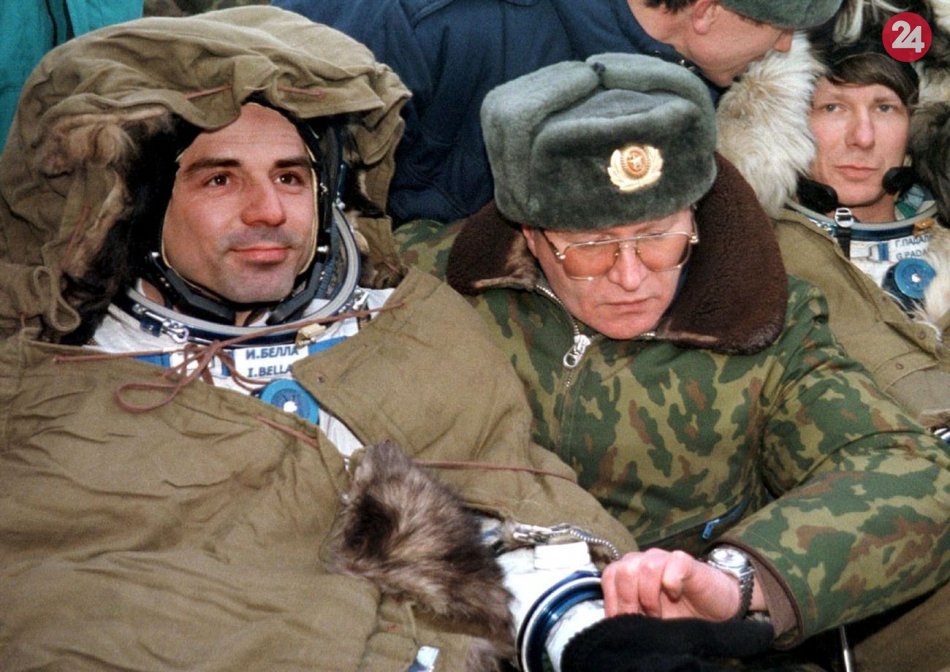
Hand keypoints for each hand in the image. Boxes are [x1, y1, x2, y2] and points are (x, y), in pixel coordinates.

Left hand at [601, 548, 743, 620]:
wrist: (716, 609)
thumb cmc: (681, 613)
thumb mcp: (650, 617)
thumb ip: (631, 613)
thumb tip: (611, 625)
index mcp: (632, 571)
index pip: (610, 576)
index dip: (613, 602)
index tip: (622, 623)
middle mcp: (645, 561)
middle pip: (623, 570)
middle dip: (629, 600)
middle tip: (642, 618)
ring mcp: (665, 558)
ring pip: (645, 566)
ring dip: (649, 595)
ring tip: (658, 612)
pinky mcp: (686, 561)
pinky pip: (671, 564)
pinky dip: (671, 583)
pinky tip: (676, 594)